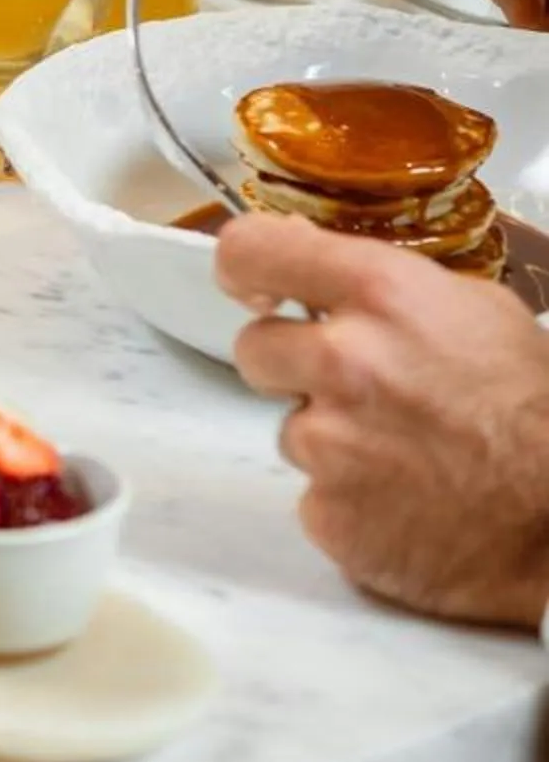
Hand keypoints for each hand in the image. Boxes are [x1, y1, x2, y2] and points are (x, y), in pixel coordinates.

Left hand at [219, 213, 548, 627]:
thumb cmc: (534, 413)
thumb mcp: (478, 312)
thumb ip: (383, 283)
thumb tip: (304, 250)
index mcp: (382, 296)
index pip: (251, 251)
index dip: (243, 267)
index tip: (249, 285)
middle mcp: (346, 361)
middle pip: (254, 348)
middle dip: (294, 366)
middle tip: (362, 388)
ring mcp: (330, 441)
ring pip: (288, 426)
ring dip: (331, 437)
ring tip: (406, 450)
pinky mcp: (328, 511)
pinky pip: (311, 493)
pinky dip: (347, 497)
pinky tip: (403, 496)